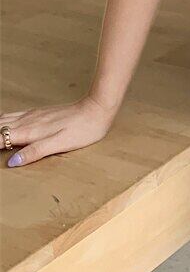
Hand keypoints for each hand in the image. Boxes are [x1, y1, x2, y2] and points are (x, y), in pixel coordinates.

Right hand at [0, 96, 116, 167]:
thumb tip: (12, 162)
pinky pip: (14, 115)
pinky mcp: (39, 112)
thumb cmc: (82, 129)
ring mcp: (33, 115)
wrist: (97, 108)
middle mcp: (28, 121)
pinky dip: (2, 121)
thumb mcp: (60, 144)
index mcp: (30, 131)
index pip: (0, 138)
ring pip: (4, 120)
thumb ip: (35, 151)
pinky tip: (3, 124)